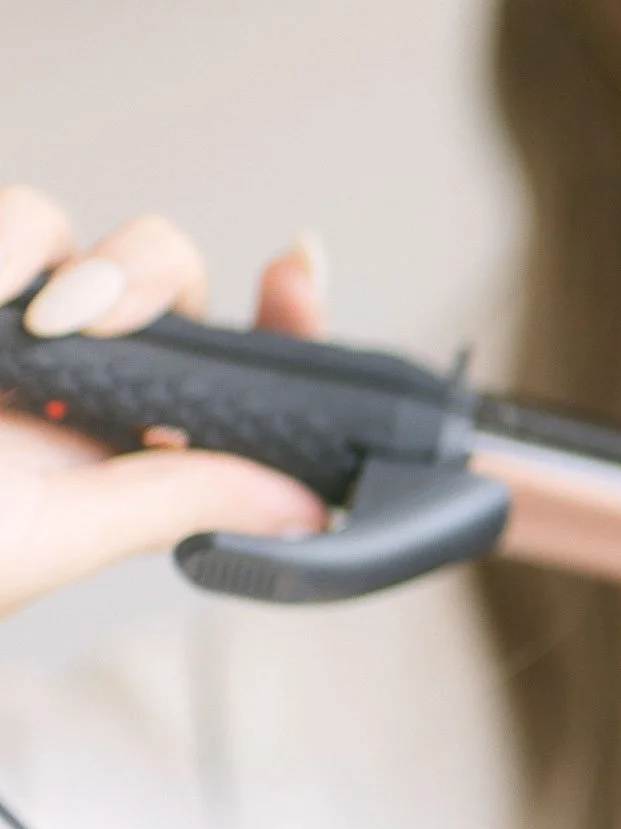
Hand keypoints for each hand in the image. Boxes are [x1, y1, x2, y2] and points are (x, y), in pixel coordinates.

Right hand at [0, 186, 330, 615]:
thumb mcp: (59, 534)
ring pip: (78, 234)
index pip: (235, 364)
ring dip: (81, 260)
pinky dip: (10, 243)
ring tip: (46, 322)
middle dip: (157, 277)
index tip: (297, 273)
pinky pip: (11, 222)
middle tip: (107, 325)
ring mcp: (9, 327)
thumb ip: (178, 498)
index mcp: (125, 440)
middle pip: (164, 276)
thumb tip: (310, 506)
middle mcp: (76, 376)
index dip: (283, 318)